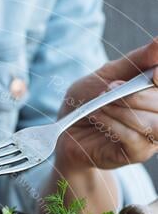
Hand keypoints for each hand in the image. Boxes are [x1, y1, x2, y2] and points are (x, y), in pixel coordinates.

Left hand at [56, 39, 157, 172]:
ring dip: (125, 110)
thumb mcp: (109, 73)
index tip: (154, 72)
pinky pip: (134, 138)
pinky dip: (114, 124)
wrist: (66, 131)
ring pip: (154, 124)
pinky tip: (98, 117)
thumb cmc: (89, 100)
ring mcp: (152, 137)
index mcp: (157, 92)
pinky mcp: (137, 154)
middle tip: (110, 87)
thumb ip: (137, 60)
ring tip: (102, 104)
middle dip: (137, 94)